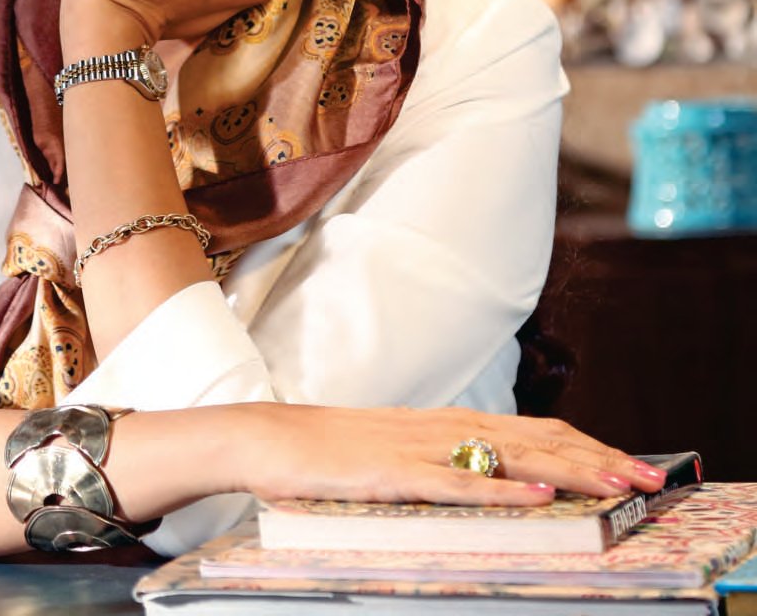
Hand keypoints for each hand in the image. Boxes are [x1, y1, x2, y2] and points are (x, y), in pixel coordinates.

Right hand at [236, 404, 667, 506]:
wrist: (267, 438)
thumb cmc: (329, 451)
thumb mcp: (396, 451)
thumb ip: (441, 460)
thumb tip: (490, 477)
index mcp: (443, 422)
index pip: (529, 428)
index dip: (583, 443)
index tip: (629, 461)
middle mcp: (439, 426)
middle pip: (531, 438)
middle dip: (595, 457)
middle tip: (648, 477)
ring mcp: (416, 448)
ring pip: (505, 456)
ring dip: (567, 469)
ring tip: (615, 483)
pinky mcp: (391, 473)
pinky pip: (454, 483)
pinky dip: (500, 490)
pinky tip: (535, 494)